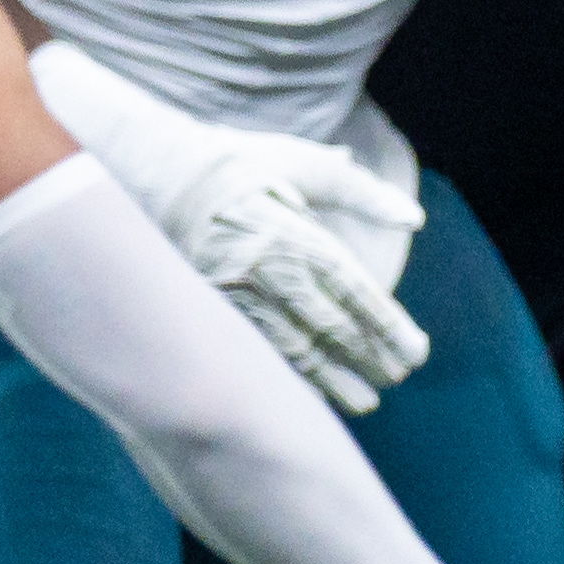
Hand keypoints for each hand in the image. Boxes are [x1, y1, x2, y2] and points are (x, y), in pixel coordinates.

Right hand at [29, 42, 430, 411]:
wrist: (147, 171)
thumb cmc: (232, 163)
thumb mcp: (296, 161)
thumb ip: (356, 189)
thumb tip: (413, 217)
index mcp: (291, 232)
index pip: (351, 289)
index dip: (386, 326)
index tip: (415, 353)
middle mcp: (265, 268)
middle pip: (327, 326)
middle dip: (366, 358)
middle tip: (398, 378)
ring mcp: (233, 292)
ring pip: (292, 349)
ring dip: (332, 380)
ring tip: (366, 402)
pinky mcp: (207, 307)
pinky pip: (254, 351)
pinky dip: (287, 377)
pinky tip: (309, 395)